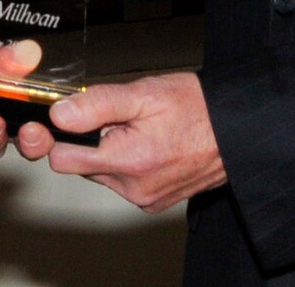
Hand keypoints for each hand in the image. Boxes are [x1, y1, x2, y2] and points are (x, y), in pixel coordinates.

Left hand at [18, 71, 225, 211]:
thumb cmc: (197, 108)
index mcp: (128, 161)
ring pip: (101, 172)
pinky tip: (146, 141)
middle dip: (88, 139)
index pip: (62, 159)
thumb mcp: (144, 93)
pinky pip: (122, 181)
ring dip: (108, 150)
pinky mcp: (154, 201)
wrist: (237, 130)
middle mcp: (134, 189)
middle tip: (114, 115)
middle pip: (81, 165)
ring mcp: (145, 199)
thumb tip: (59, 114)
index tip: (60, 118)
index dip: (57, 134)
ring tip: (136, 126)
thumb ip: (97, 104)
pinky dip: (126, 162)